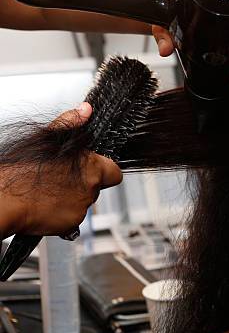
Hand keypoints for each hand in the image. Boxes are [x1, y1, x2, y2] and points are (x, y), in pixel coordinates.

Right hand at [0, 103, 122, 238]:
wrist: (5, 199)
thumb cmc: (22, 171)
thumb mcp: (48, 139)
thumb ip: (70, 124)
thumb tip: (85, 111)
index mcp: (92, 165)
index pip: (114, 172)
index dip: (105, 172)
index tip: (95, 171)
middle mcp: (91, 186)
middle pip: (97, 187)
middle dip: (83, 185)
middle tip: (61, 182)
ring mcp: (83, 205)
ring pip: (84, 202)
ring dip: (71, 199)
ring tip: (49, 193)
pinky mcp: (73, 222)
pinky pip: (72, 219)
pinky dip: (62, 215)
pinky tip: (46, 207)